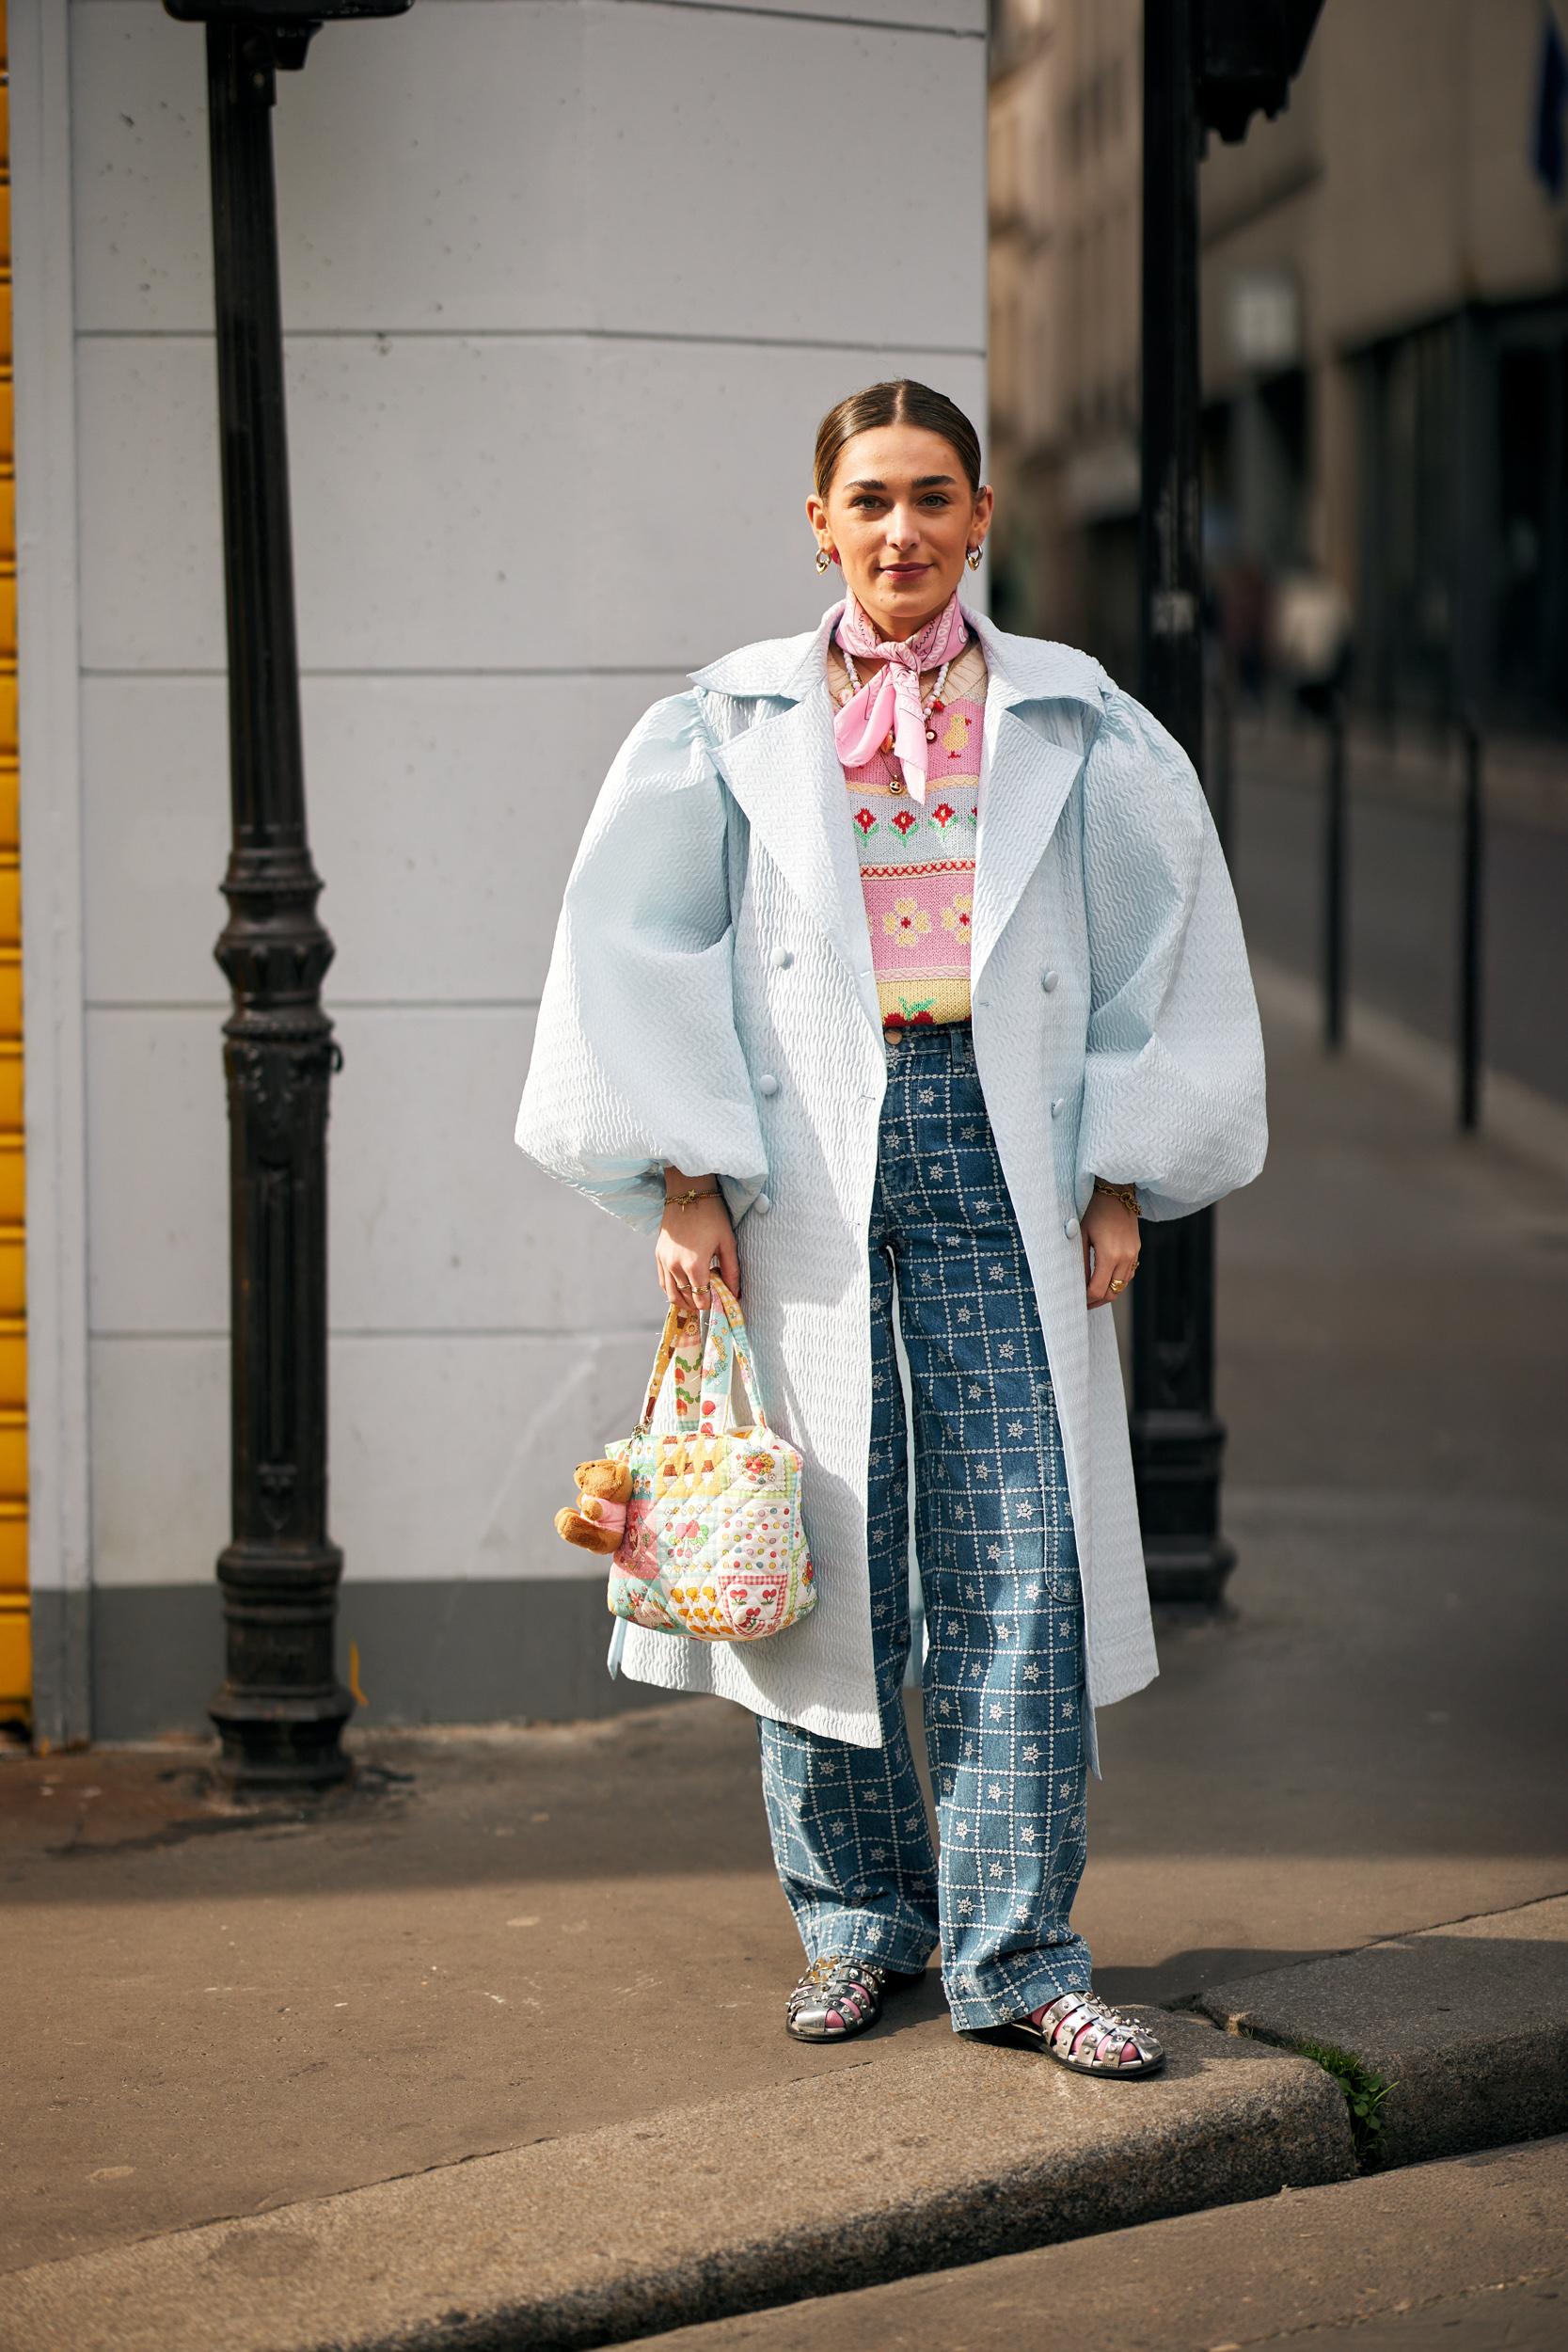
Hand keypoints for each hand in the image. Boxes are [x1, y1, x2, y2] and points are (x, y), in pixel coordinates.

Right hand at [655, 1183, 739, 1313]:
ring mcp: (664, 1261)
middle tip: (710, 1300)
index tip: (720, 1302)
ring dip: (684, 1301)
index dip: (711, 1304)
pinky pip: (662, 1282)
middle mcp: (676, 1266)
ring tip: (697, 1300)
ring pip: (671, 1294)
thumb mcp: (727, 1242)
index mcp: (695, 1265)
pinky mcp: (658, 1255)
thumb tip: (735, 1294)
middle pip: (686, 1298)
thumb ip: (731, 1271)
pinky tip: (683, 1288)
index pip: (702, 1298)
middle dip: (699, 1304)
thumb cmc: (712, 1216)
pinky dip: (672, 1290)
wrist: (688, 1193)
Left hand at [1082, 1186, 1138, 1309]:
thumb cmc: (1094, 1209)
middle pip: (1112, 1292)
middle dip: (1096, 1301)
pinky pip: (1128, 1274)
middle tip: (1082, 1303)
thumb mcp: (1081, 1235)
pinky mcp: (1136, 1249)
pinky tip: (1104, 1278)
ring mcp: (1134, 1253)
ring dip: (1107, 1292)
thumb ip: (1080, 1262)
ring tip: (1091, 1293)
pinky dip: (1116, 1281)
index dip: (1086, 1300)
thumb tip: (1078, 1284)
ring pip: (1122, 1285)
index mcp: (1110, 1254)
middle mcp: (1126, 1257)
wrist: (1116, 1191)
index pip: (1099, 1290)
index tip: (1076, 1301)